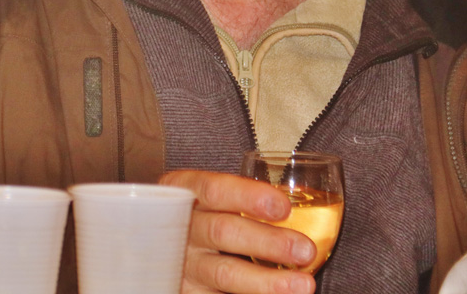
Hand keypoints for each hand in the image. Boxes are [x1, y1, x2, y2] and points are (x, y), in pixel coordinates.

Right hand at [160, 169, 315, 293]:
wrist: (168, 247)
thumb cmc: (201, 214)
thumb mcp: (209, 199)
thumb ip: (240, 200)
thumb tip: (297, 208)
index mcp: (184, 193)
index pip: (214, 190)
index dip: (249, 197)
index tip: (283, 207)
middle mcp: (180, 228)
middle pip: (223, 232)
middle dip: (268, 241)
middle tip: (305, 250)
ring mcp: (181, 264)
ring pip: (224, 273)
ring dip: (267, 281)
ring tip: (304, 284)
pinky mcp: (186, 292)